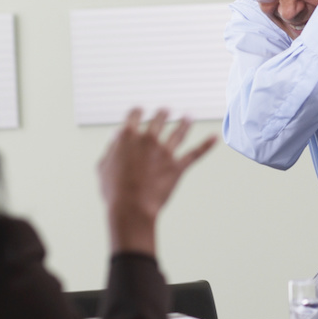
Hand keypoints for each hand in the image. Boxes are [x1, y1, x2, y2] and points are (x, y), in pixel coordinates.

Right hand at [97, 108, 216, 255]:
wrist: (131, 208)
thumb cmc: (113, 190)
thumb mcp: (103, 167)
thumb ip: (110, 149)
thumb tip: (116, 136)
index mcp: (128, 136)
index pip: (134, 114)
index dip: (137, 112)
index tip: (139, 111)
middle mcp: (148, 139)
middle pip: (159, 118)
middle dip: (162, 113)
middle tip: (165, 110)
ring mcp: (165, 152)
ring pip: (179, 131)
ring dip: (185, 121)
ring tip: (188, 115)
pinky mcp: (177, 166)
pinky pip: (195, 153)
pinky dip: (206, 145)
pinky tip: (215, 137)